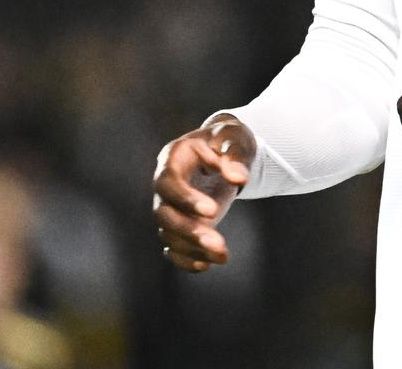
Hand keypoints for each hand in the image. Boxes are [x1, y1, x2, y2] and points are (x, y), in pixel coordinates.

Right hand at [152, 115, 254, 271]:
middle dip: (189, 231)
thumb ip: (235, 154)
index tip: (212, 211)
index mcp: (173, 157)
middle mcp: (165, 185)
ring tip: (223, 256)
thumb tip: (237, 177)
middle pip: (164, 213)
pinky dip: (186, 259)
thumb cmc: (228, 138)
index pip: (167, 181)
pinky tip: (206, 265)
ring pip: (169, 233)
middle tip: (218, 243)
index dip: (185, 199)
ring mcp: (171, 206)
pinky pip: (174, 246)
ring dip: (193, 248)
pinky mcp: (181, 222)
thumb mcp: (235, 137)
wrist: (226, 149)